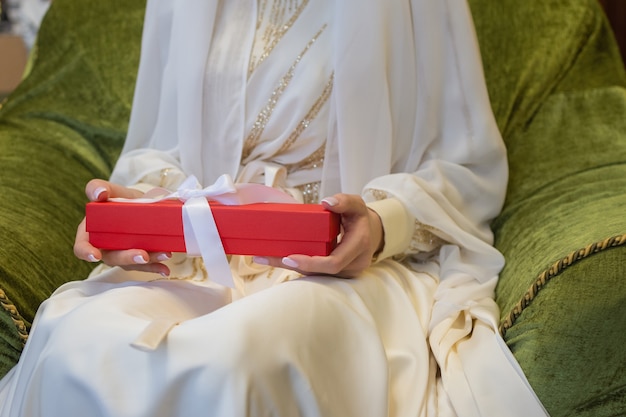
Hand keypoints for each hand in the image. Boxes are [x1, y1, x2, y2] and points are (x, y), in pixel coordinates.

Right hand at [73, 179, 171, 275]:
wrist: (144, 205)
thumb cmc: (123, 199)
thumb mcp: (114, 191)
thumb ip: (99, 187)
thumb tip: (98, 194)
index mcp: (92, 231)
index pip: (82, 245)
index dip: (86, 252)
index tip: (95, 256)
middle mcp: (105, 247)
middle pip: (111, 257)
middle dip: (127, 258)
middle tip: (143, 255)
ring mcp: (122, 254)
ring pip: (131, 263)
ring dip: (148, 262)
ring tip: (165, 254)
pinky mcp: (137, 259)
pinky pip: (145, 266)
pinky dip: (156, 267)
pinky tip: (165, 269)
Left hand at [254, 194, 383, 277]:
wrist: (369, 233)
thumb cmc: (358, 218)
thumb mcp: (355, 204)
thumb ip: (344, 201)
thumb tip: (327, 202)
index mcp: (358, 247)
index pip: (333, 263)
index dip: (310, 263)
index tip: (288, 257)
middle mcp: (352, 264)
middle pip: (319, 272)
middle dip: (291, 266)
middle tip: (264, 258)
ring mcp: (344, 273)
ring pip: (314, 275)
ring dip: (289, 267)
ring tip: (263, 258)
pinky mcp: (335, 275)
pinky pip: (315, 273)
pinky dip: (296, 266)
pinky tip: (275, 259)